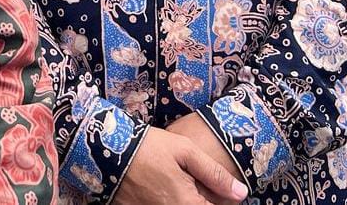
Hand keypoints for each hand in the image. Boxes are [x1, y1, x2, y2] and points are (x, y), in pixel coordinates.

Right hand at [113, 126, 248, 204]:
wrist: (104, 148)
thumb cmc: (147, 146)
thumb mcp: (184, 150)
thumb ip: (214, 173)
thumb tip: (241, 193)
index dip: (221, 199)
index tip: (219, 190)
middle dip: (202, 197)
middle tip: (192, 180)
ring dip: (185, 198)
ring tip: (173, 180)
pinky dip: (166, 199)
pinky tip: (161, 185)